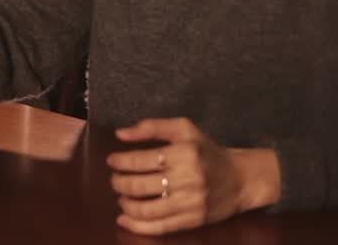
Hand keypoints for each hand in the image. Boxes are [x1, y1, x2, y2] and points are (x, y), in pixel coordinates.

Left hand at [107, 117, 280, 234]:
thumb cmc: (208, 151)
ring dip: (126, 204)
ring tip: (121, 197)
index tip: (111, 161)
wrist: (242, 179)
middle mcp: (188, 179)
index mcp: (184, 154)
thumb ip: (151, 127)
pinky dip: (137, 225)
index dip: (120, 161)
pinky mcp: (194, 221)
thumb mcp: (183, 129)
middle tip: (114, 180)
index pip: (140, 160)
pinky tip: (124, 219)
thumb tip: (120, 134)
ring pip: (147, 209)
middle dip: (119, 183)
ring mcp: (191, 203)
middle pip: (140, 185)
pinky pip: (160, 227)